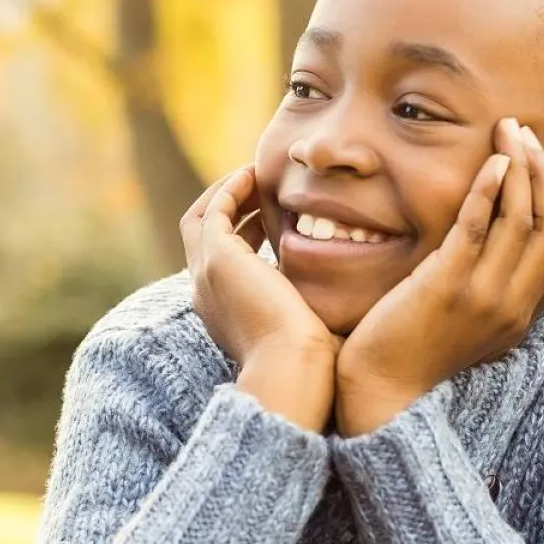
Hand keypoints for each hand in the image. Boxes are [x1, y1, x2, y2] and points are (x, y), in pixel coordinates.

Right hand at [181, 167, 338, 429]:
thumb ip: (308, 306)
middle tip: (254, 186)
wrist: (290, 369)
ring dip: (225, 192)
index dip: (240, 234)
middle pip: (200, 237)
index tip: (267, 218)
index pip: (220, 263)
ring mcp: (206, 275)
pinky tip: (255, 175)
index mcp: (223, 312)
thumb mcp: (304, 328)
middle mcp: (206, 292)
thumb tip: (343, 301)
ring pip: (201, 219)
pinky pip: (215, 211)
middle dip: (225, 208)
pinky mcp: (217, 258)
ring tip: (254, 174)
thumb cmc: (310, 362)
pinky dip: (230, 190)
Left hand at [335, 119, 543, 435]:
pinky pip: (479, 227)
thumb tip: (482, 251)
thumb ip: (479, 288)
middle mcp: (511, 303)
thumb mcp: (459, 323)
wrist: (379, 391)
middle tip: (524, 133)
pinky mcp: (446, 286)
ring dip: (520, 167)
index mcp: (518, 312)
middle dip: (543, 170)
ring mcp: (483, 295)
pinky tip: (490, 161)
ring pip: (522, 219)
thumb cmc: (407, 352)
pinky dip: (490, 189)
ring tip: (509, 131)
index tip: (538, 160)